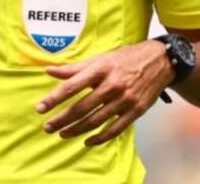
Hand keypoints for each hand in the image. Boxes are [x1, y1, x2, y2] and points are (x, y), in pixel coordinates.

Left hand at [37, 40, 173, 146]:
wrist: (159, 61)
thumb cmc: (125, 58)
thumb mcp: (100, 58)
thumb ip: (75, 68)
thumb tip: (49, 71)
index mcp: (101, 69)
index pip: (72, 86)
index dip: (54, 98)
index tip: (40, 108)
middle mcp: (112, 85)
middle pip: (81, 107)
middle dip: (62, 119)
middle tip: (48, 127)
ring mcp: (125, 100)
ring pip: (96, 121)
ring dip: (76, 130)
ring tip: (62, 134)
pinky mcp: (136, 111)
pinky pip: (115, 129)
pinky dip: (100, 138)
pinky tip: (87, 141)